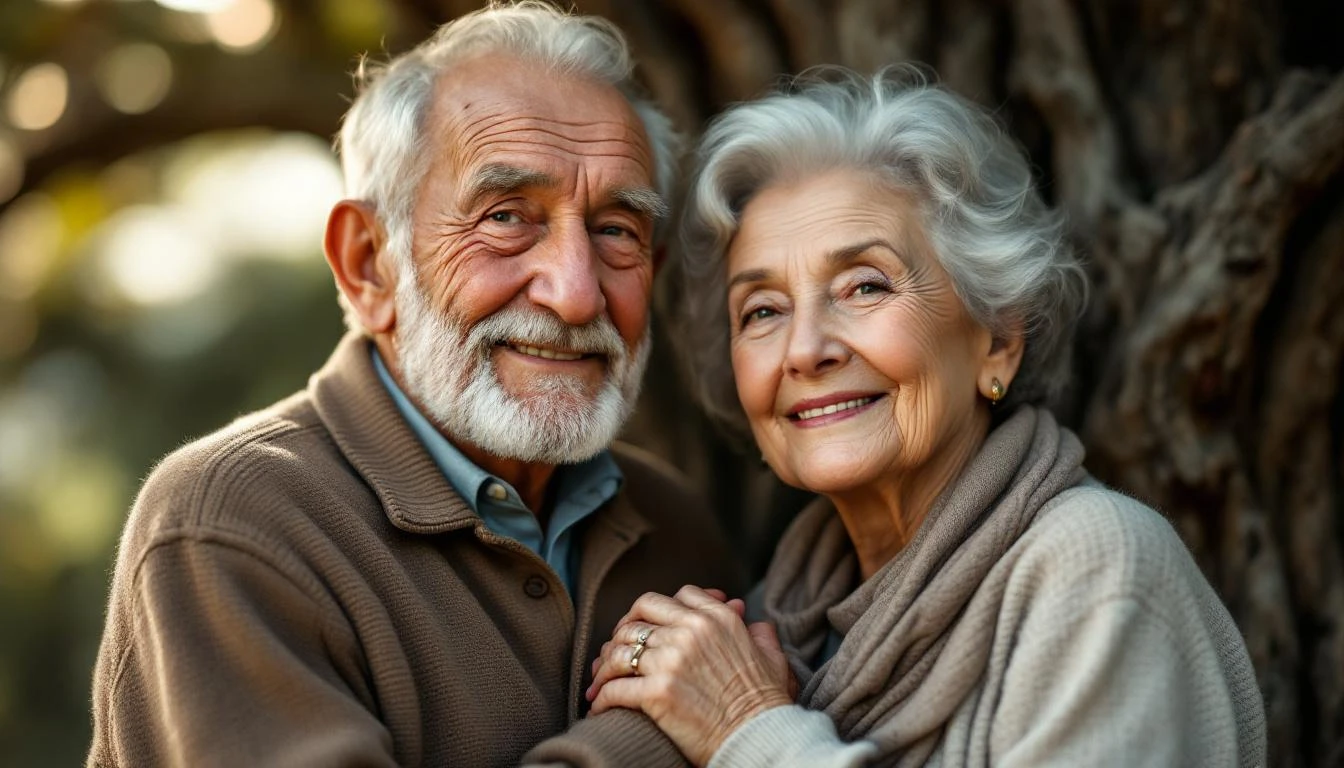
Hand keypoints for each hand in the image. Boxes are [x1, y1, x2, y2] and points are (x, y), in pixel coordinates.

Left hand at [586, 586, 794, 766]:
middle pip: (640, 616)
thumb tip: (741, 610)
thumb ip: (757, 630)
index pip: (675, 597)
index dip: (657, 611)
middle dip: (622, 632)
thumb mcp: (771, 657)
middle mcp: (692, 631)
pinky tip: (599, 707)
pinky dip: (601, 698)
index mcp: (717, 619)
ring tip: (600, 683)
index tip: (647, 627)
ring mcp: (672, 660)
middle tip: (614, 652)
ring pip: (620, 650)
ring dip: (605, 667)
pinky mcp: (657, 692)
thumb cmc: (766, 704)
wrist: (759, 739)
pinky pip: (615, 688)